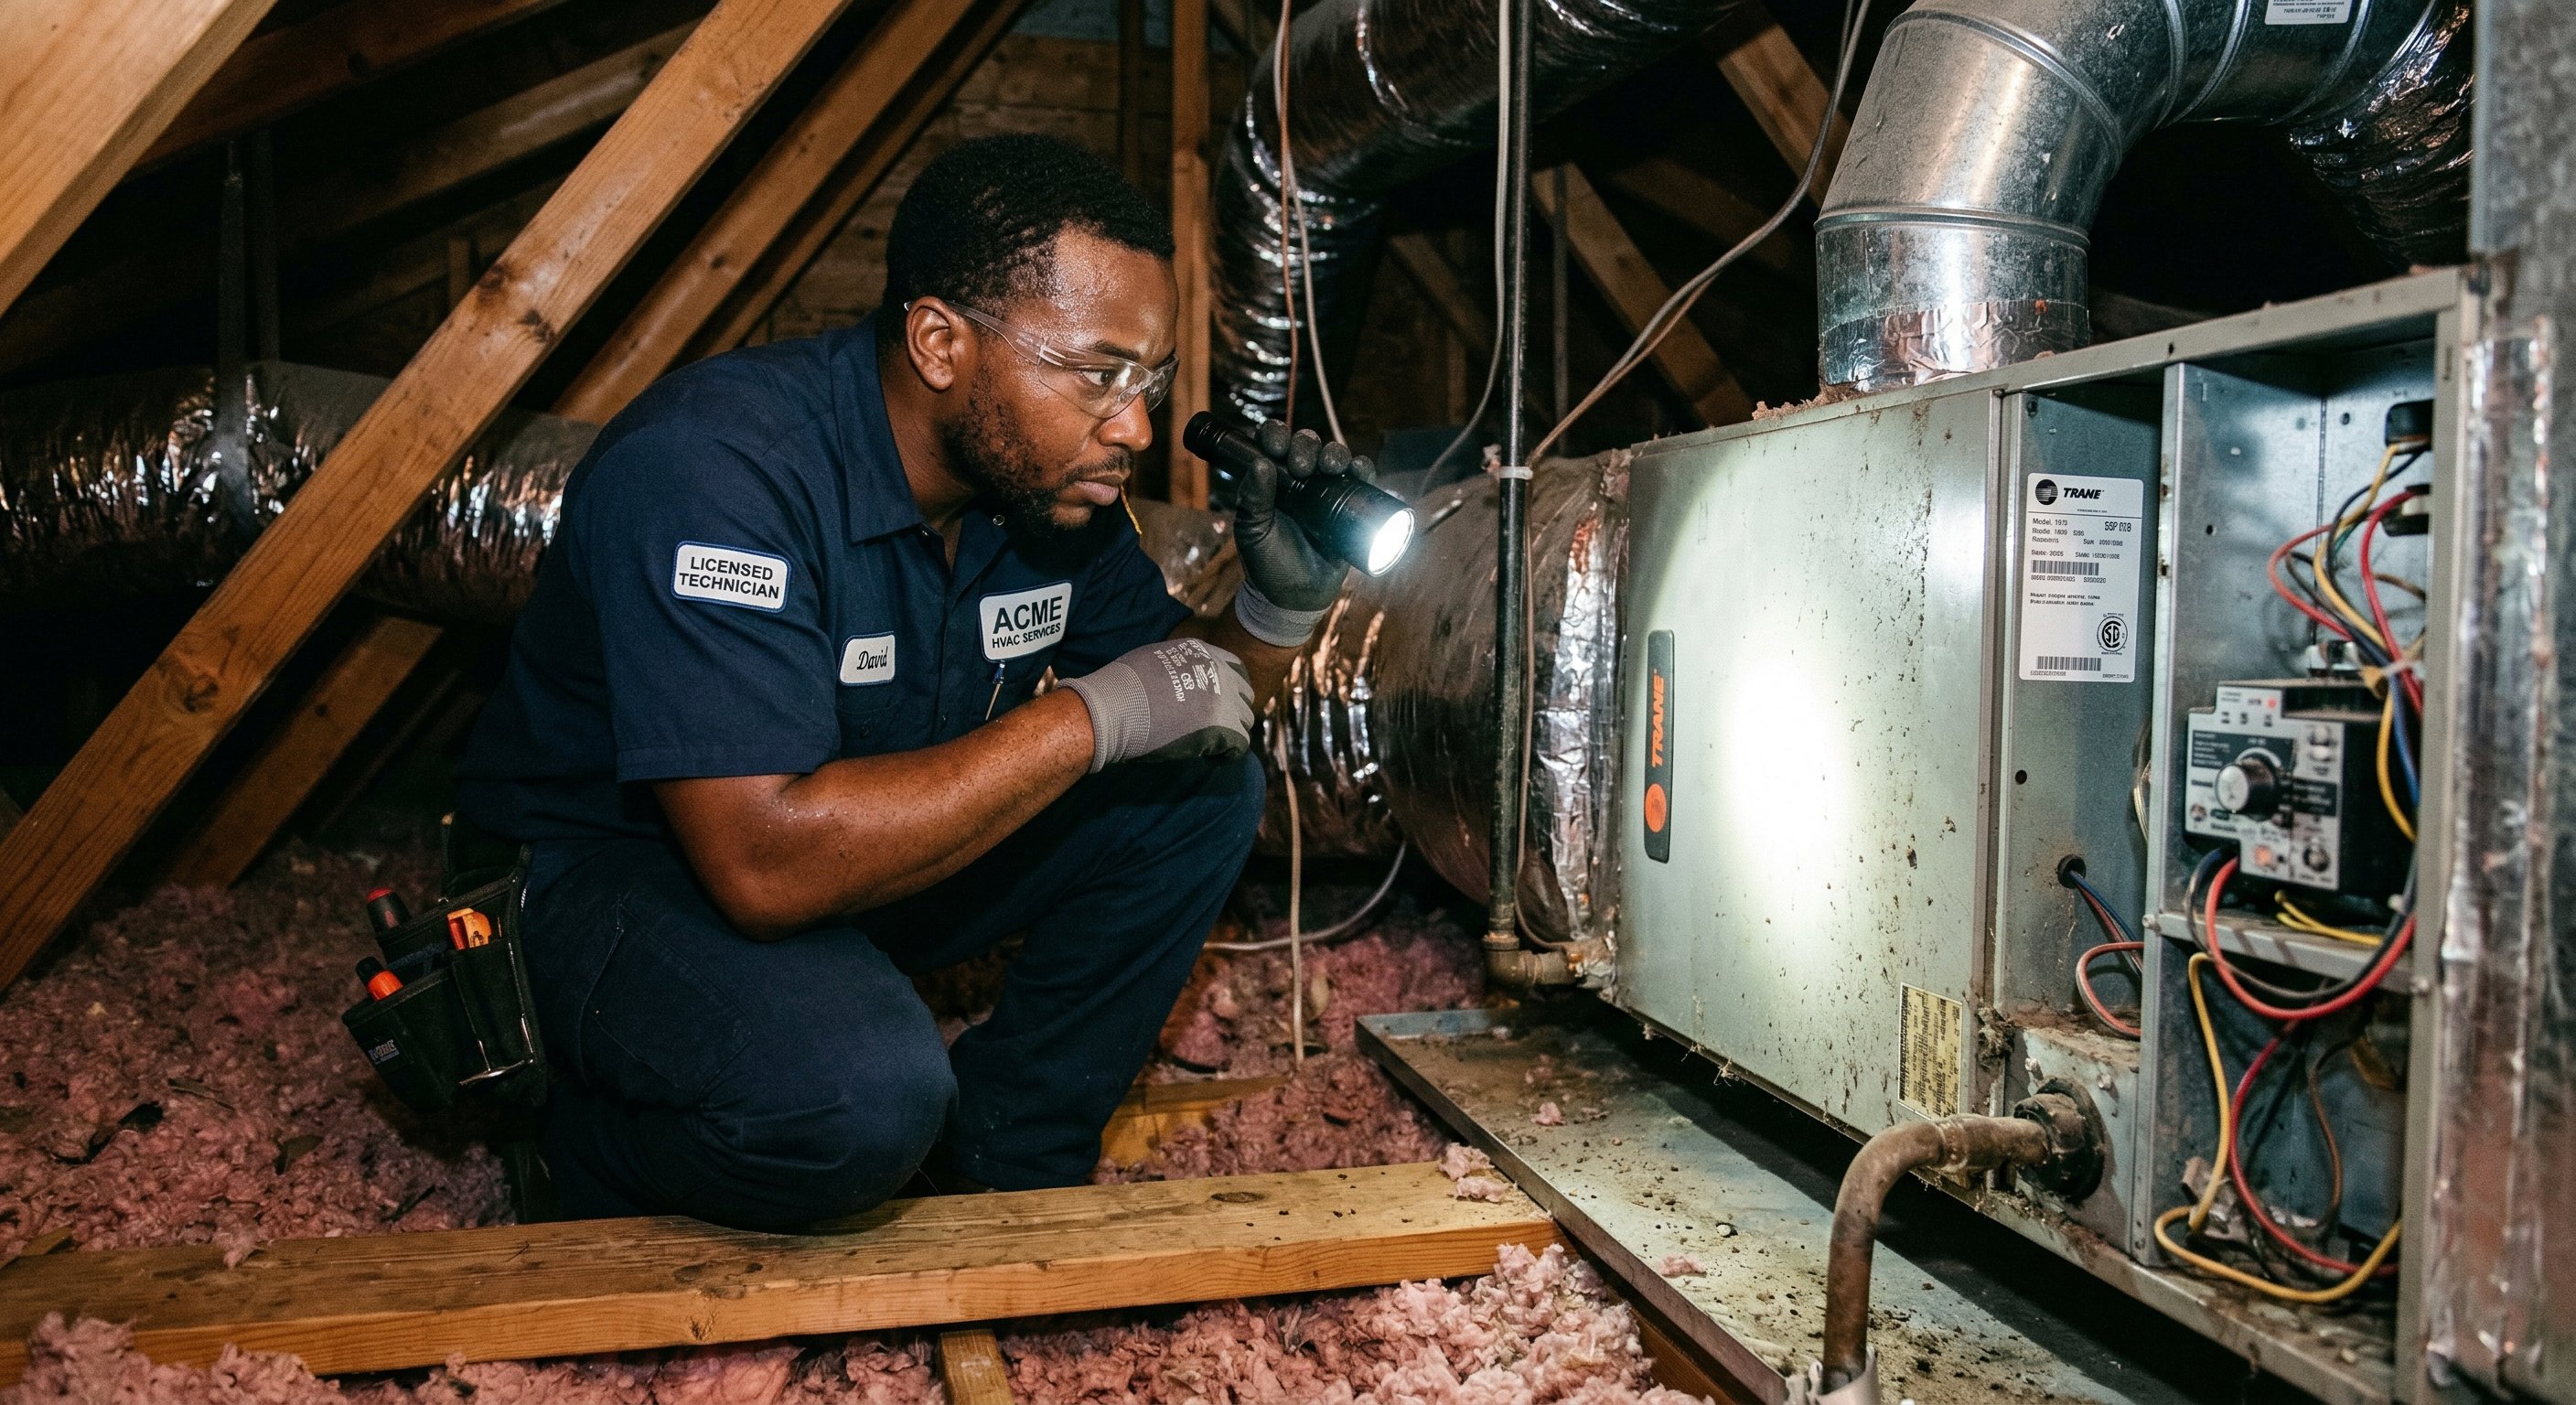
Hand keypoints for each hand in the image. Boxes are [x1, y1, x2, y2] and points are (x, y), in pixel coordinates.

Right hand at [1059, 638, 1254, 771]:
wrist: (1114, 707)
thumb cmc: (1122, 687)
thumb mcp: (1156, 658)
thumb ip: (1180, 666)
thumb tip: (1183, 680)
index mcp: (1203, 653)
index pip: (1236, 669)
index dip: (1228, 690)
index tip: (1214, 705)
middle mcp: (1219, 672)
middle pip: (1245, 695)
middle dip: (1232, 711)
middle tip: (1213, 727)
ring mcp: (1224, 700)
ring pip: (1245, 720)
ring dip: (1230, 733)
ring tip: (1208, 744)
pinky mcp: (1222, 728)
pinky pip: (1240, 745)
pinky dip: (1226, 754)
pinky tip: (1207, 757)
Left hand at [1235, 419, 1376, 611]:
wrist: (1296, 597)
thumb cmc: (1269, 563)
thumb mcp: (1253, 532)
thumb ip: (1252, 500)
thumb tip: (1260, 463)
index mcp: (1271, 479)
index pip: (1274, 443)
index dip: (1276, 435)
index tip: (1275, 446)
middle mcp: (1299, 480)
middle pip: (1307, 444)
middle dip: (1306, 446)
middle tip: (1302, 468)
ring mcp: (1326, 491)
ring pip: (1335, 456)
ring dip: (1335, 453)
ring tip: (1331, 468)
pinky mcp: (1351, 506)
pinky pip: (1361, 480)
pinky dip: (1363, 469)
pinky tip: (1359, 471)